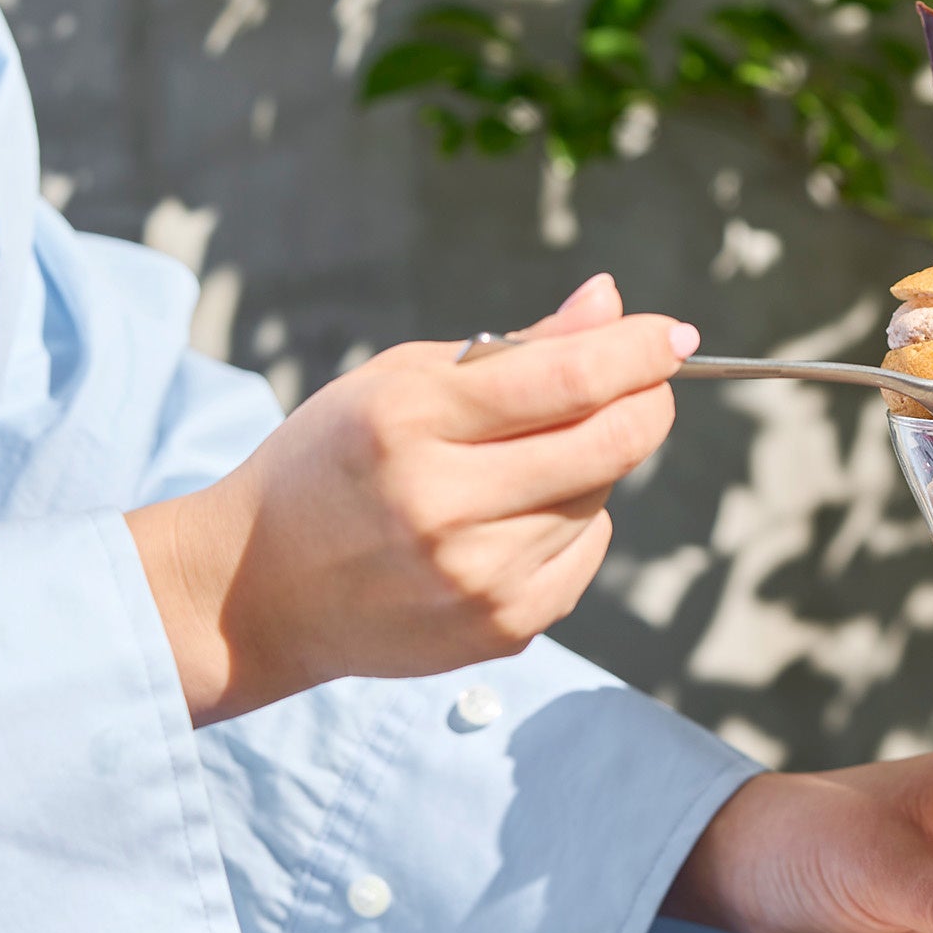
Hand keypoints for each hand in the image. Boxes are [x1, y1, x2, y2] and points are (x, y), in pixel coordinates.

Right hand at [129, 273, 695, 723]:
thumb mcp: (401, 381)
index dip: (639, 352)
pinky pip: (584, 556)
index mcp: (410, 420)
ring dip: (595, 465)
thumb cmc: (337, 464)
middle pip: (608, 442)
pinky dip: (574, 525)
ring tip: (532, 459)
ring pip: (600, 498)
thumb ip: (517, 347)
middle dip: (648, 402)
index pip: (567, 377)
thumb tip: (612, 304)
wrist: (259, 591)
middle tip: (651, 384)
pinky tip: (517, 518)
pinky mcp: (498, 628)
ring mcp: (474, 575)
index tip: (674, 336)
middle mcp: (443, 502)